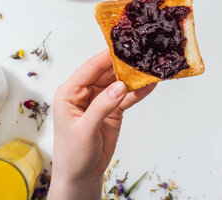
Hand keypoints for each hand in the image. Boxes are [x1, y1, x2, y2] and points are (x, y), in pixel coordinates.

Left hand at [48, 50, 155, 199]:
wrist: (81, 176)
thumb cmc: (72, 154)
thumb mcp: (84, 130)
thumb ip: (102, 107)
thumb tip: (120, 86)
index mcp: (70, 93)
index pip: (89, 69)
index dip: (105, 57)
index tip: (122, 45)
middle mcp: (85, 92)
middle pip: (106, 72)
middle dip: (124, 64)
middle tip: (142, 52)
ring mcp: (101, 100)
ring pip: (119, 82)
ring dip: (134, 76)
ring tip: (150, 65)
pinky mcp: (113, 109)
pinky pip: (127, 96)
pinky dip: (139, 91)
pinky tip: (151, 84)